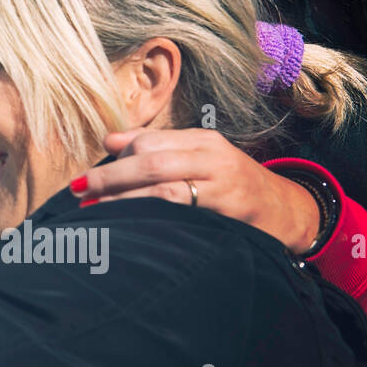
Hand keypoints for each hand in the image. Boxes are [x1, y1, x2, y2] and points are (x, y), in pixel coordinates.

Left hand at [70, 127, 319, 253]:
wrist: (287, 212)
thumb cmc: (231, 185)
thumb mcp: (198, 158)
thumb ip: (155, 147)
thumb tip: (109, 139)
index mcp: (202, 140)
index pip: (148, 141)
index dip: (114, 159)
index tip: (87, 179)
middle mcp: (213, 158)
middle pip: (150, 161)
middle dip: (109, 177)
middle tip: (78, 191)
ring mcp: (223, 186)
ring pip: (163, 188)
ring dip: (123, 201)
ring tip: (95, 212)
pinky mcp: (230, 214)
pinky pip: (183, 214)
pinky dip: (151, 219)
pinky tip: (130, 227)